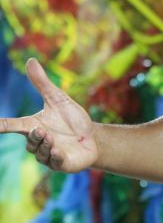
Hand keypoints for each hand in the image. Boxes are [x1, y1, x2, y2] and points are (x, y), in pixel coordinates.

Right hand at [0, 58, 97, 172]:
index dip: (1, 125)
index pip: (12, 125)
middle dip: (35, 137)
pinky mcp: (62, 162)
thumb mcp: (58, 98)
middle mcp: (38, 142)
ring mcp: (49, 154)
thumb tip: (30, 60)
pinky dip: (55, 157)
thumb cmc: (72, 119)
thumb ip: (42, 83)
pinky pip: (55, 162)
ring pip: (41, 152)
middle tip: (40, 130)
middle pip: (30, 141)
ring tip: (51, 138)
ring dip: (45, 145)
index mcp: (34, 126)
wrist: (93, 137)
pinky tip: (58, 151)